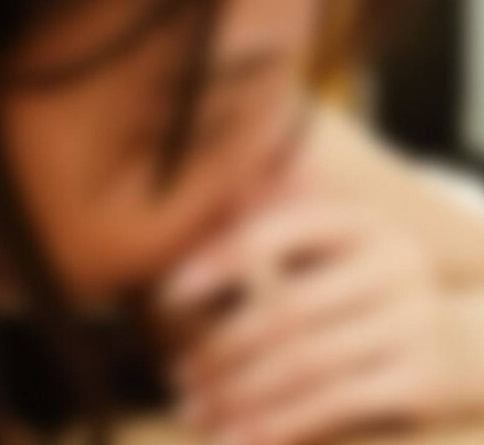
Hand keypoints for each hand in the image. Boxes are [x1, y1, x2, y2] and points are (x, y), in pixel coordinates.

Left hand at [160, 199, 454, 444]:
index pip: (275, 233)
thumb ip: (282, 230)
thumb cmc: (381, 294)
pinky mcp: (422, 379)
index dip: (217, 262)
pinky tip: (236, 438)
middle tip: (179, 374)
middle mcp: (391, 265)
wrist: (479, 342)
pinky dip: (277, 424)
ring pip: (303, 362)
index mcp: (360, 225)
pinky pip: (333, 404)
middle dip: (221, 346)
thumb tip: (215, 201)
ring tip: (194, 409)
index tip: (169, 294)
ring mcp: (412, 322)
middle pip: (285, 309)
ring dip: (239, 392)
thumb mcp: (344, 251)